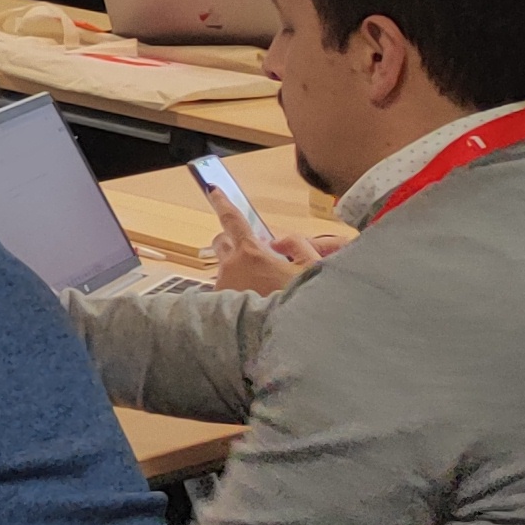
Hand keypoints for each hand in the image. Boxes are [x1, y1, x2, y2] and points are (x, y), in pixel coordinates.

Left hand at [206, 197, 350, 295]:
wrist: (285, 335)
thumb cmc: (299, 302)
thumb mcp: (310, 268)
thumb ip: (297, 245)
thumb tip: (280, 241)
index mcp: (252, 252)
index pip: (232, 219)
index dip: (222, 202)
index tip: (213, 189)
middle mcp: (231, 265)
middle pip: (222, 241)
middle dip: (234, 240)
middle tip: (254, 253)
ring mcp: (222, 284)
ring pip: (222, 265)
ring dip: (235, 266)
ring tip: (258, 282)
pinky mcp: (218, 301)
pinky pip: (222, 286)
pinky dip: (234, 286)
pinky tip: (252, 298)